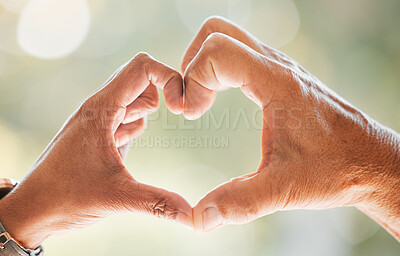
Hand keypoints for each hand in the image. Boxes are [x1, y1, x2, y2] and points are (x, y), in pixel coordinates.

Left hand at [0, 52, 191, 248]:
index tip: (179, 110)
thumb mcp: (116, 197)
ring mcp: (99, 120)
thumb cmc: (65, 197)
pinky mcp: (100, 133)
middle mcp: (99, 108)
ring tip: (145, 134)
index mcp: (101, 109)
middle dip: (164, 94)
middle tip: (176, 116)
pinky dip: (136, 124)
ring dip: (148, 110)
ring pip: (134, 96)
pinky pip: (126, 115)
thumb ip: (158, 203)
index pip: (142, 68)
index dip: (168, 79)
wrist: (33, 208)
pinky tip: (126, 146)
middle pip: (141, 77)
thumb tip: (193, 215)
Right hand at [179, 16, 399, 237]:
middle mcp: (276, 66)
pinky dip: (219, 68)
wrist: (370, 159)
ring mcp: (278, 68)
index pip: (217, 50)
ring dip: (204, 64)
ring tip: (202, 102)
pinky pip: (240, 53)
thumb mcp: (284, 188)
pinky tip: (220, 98)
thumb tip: (200, 218)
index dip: (193, 79)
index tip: (191, 114)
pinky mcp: (279, 76)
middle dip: (193, 63)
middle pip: (217, 32)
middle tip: (192, 102)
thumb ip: (240, 202)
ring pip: (228, 38)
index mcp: (276, 83)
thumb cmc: (334, 169)